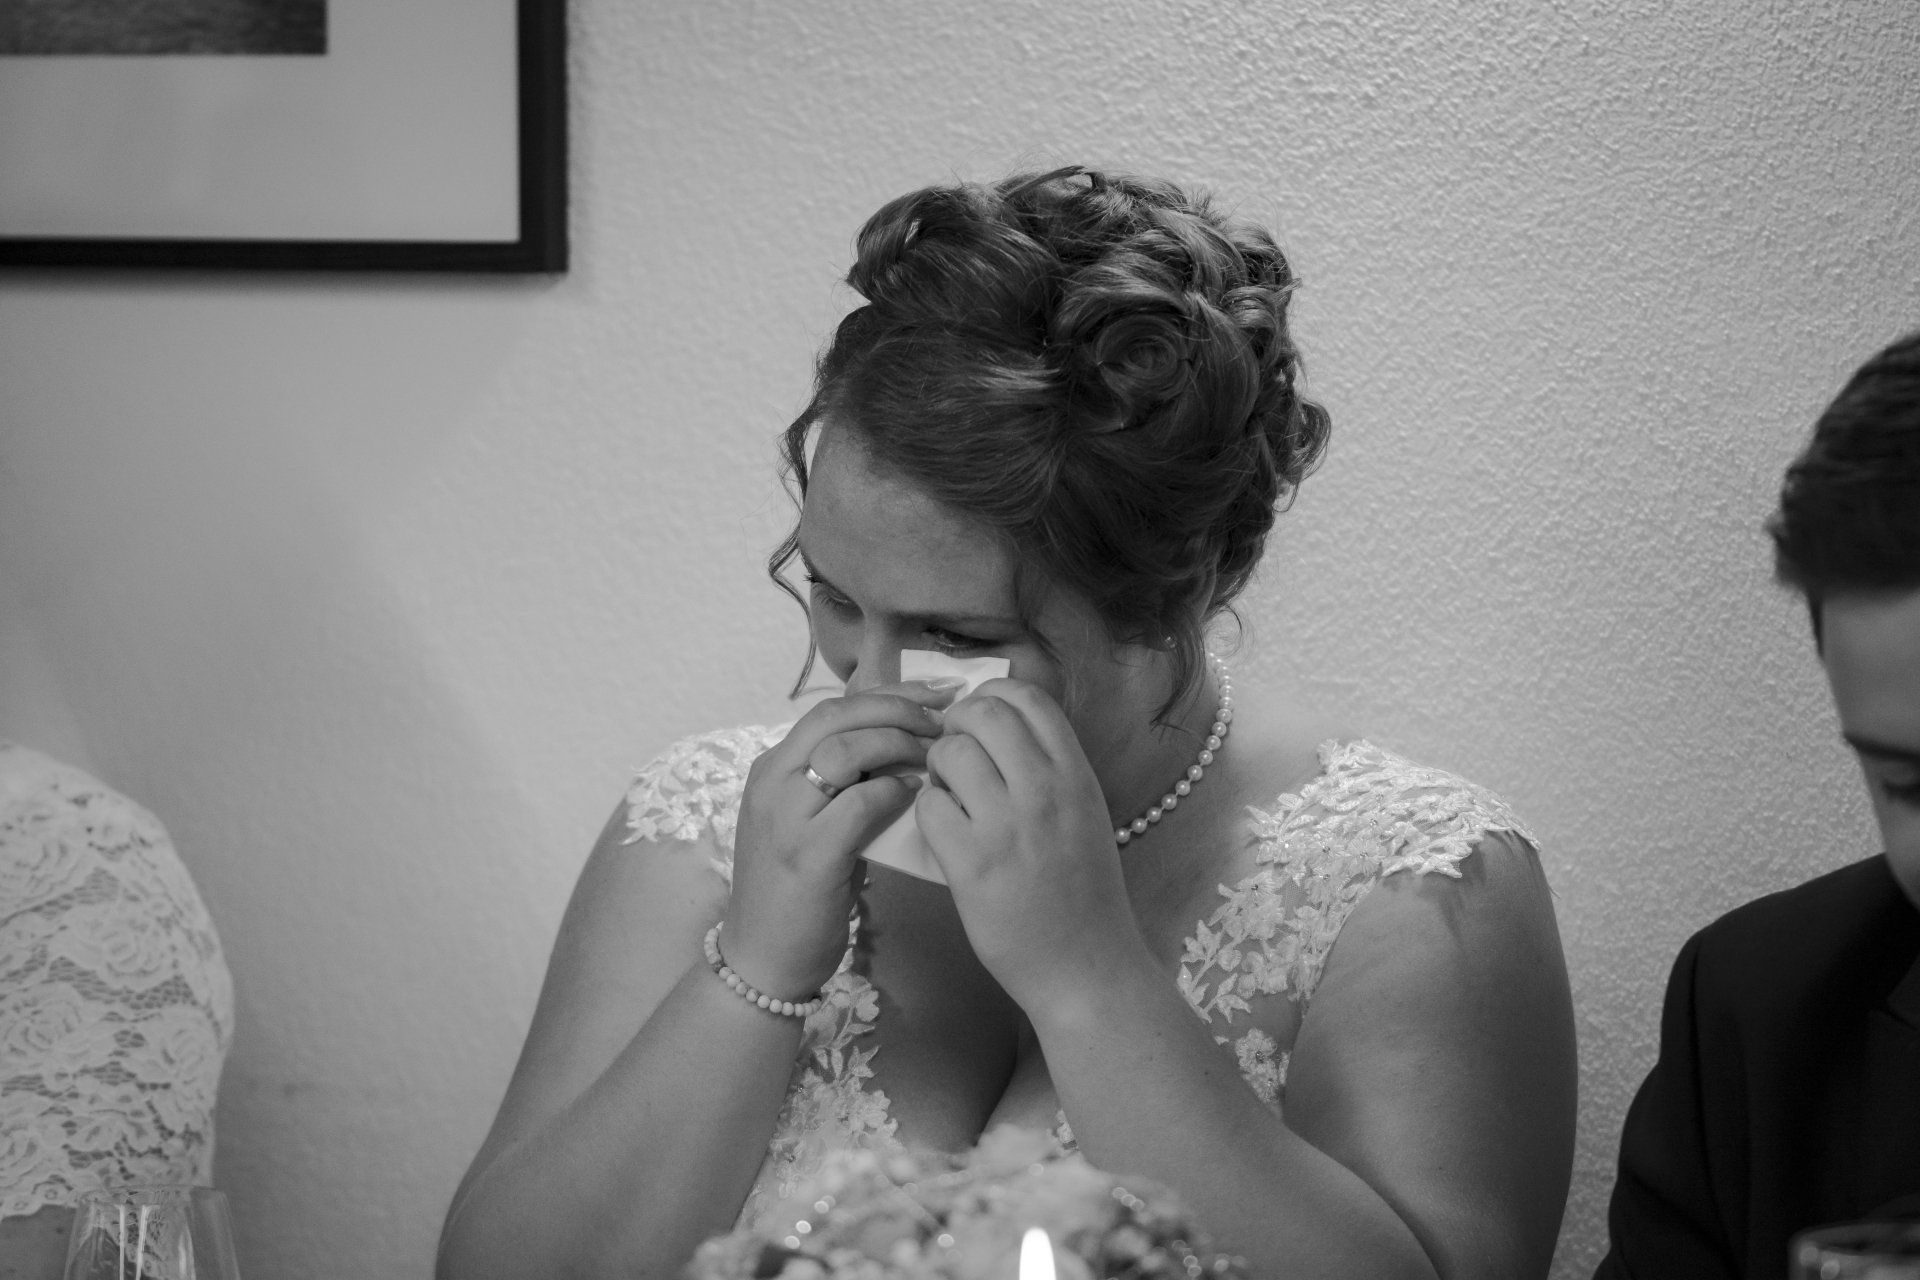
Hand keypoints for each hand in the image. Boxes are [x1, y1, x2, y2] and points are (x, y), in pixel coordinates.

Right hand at [725, 679, 961, 996]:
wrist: (764, 959)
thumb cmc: (798, 892)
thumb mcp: (813, 822)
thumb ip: (844, 784)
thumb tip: (903, 747)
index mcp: (773, 768)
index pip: (832, 709)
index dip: (887, 694)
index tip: (934, 694)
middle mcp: (771, 782)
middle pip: (837, 717)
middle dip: (898, 708)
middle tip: (945, 716)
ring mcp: (784, 818)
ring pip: (844, 751)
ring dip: (898, 745)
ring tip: (935, 754)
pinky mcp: (806, 855)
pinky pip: (857, 804)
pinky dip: (893, 792)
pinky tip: (917, 795)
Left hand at [915, 679, 1149, 1011]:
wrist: (1088, 967)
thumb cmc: (1083, 892)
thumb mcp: (1084, 813)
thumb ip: (1049, 768)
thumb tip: (1000, 725)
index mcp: (1076, 774)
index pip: (1027, 696)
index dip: (991, 696)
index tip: (978, 721)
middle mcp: (1046, 790)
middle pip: (983, 713)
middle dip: (955, 726)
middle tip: (952, 755)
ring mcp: (1008, 827)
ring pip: (950, 754)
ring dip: (937, 768)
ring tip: (947, 795)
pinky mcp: (972, 865)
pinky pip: (929, 807)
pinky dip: (927, 812)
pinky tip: (942, 831)